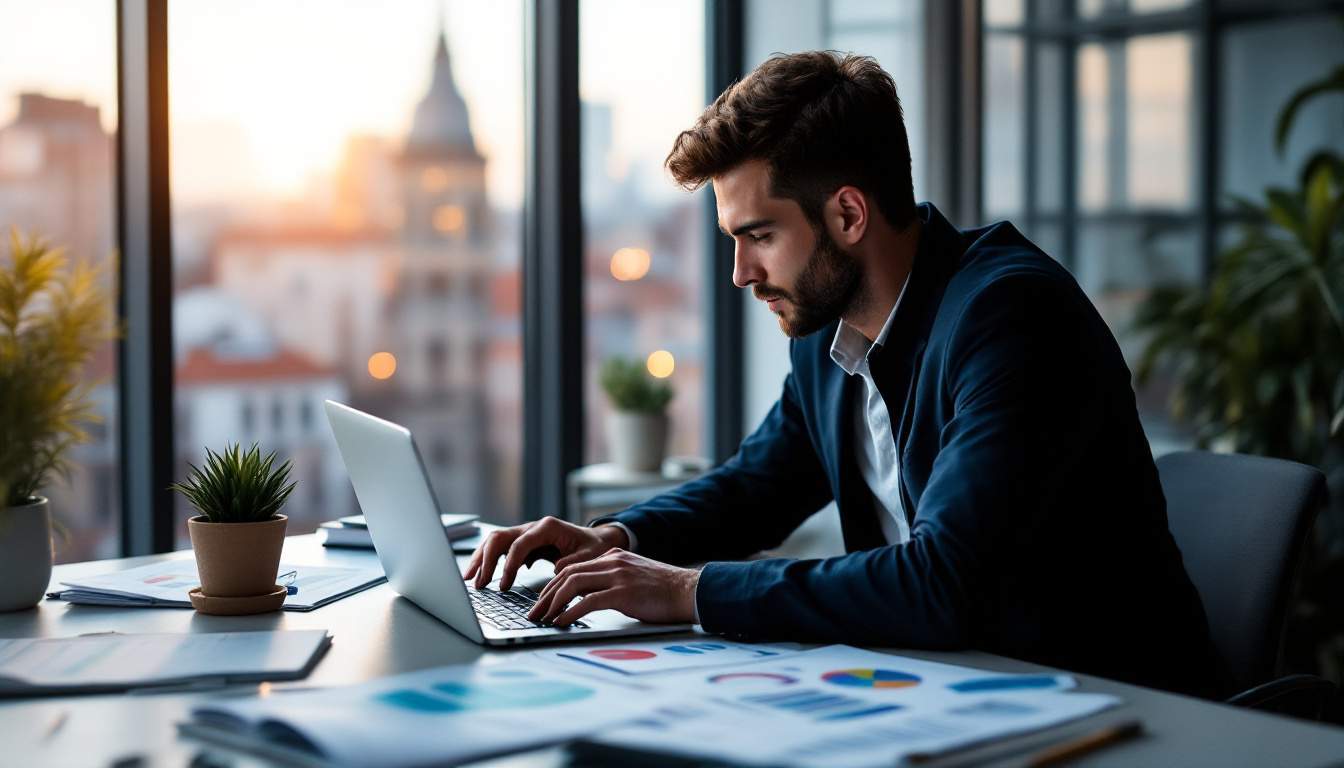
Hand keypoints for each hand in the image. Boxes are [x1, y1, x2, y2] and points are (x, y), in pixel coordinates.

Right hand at [464, 516, 629, 590]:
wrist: (596, 540)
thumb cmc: (593, 547)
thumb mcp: (590, 555)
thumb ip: (574, 562)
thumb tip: (556, 570)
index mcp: (547, 527)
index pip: (520, 543)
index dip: (509, 563)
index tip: (503, 584)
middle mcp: (532, 527)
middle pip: (500, 538)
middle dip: (486, 560)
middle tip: (479, 583)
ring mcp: (525, 534)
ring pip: (495, 542)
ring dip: (481, 560)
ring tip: (471, 580)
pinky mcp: (522, 543)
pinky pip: (501, 549)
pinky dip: (489, 561)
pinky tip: (483, 577)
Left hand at [527, 548, 699, 626]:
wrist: (690, 591)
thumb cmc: (665, 591)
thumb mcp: (634, 576)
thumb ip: (613, 578)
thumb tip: (589, 595)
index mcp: (613, 557)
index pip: (572, 568)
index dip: (553, 585)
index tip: (543, 601)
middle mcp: (612, 562)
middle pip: (567, 575)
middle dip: (546, 595)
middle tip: (534, 612)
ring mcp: (617, 575)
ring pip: (572, 584)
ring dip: (553, 603)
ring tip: (543, 619)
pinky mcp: (623, 593)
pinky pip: (588, 601)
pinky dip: (570, 612)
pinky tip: (561, 622)